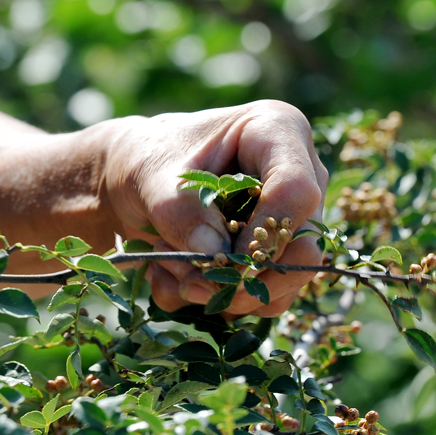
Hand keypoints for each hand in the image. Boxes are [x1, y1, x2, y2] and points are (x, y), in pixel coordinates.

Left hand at [103, 100, 328, 316]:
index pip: (297, 191)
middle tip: (189, 282)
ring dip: (224, 293)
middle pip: (305, 247)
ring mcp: (291, 221)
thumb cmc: (146, 159)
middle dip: (244, 277)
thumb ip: (180, 213)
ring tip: (170, 268)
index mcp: (277, 133)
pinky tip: (175, 279)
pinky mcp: (274, 257)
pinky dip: (216, 301)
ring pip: (287, 282)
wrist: (130, 180)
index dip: (262, 234)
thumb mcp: (151, 176)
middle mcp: (300, 178)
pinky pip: (263, 300)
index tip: (218, 258)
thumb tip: (216, 257)